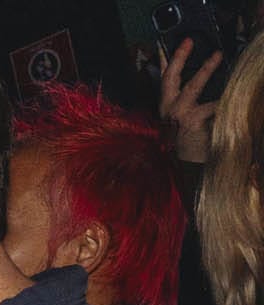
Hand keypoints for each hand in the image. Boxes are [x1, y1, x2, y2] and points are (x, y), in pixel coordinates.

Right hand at [160, 37, 220, 163]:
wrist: (184, 171)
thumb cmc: (185, 145)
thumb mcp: (180, 121)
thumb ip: (184, 100)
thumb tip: (199, 84)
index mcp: (165, 108)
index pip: (164, 79)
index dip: (167, 60)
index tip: (172, 43)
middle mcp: (169, 110)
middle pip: (171, 78)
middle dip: (179, 58)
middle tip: (188, 41)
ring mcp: (180, 116)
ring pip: (193, 86)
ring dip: (205, 69)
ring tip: (218, 54)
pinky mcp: (193, 122)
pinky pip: (212, 104)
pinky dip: (222, 99)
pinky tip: (233, 93)